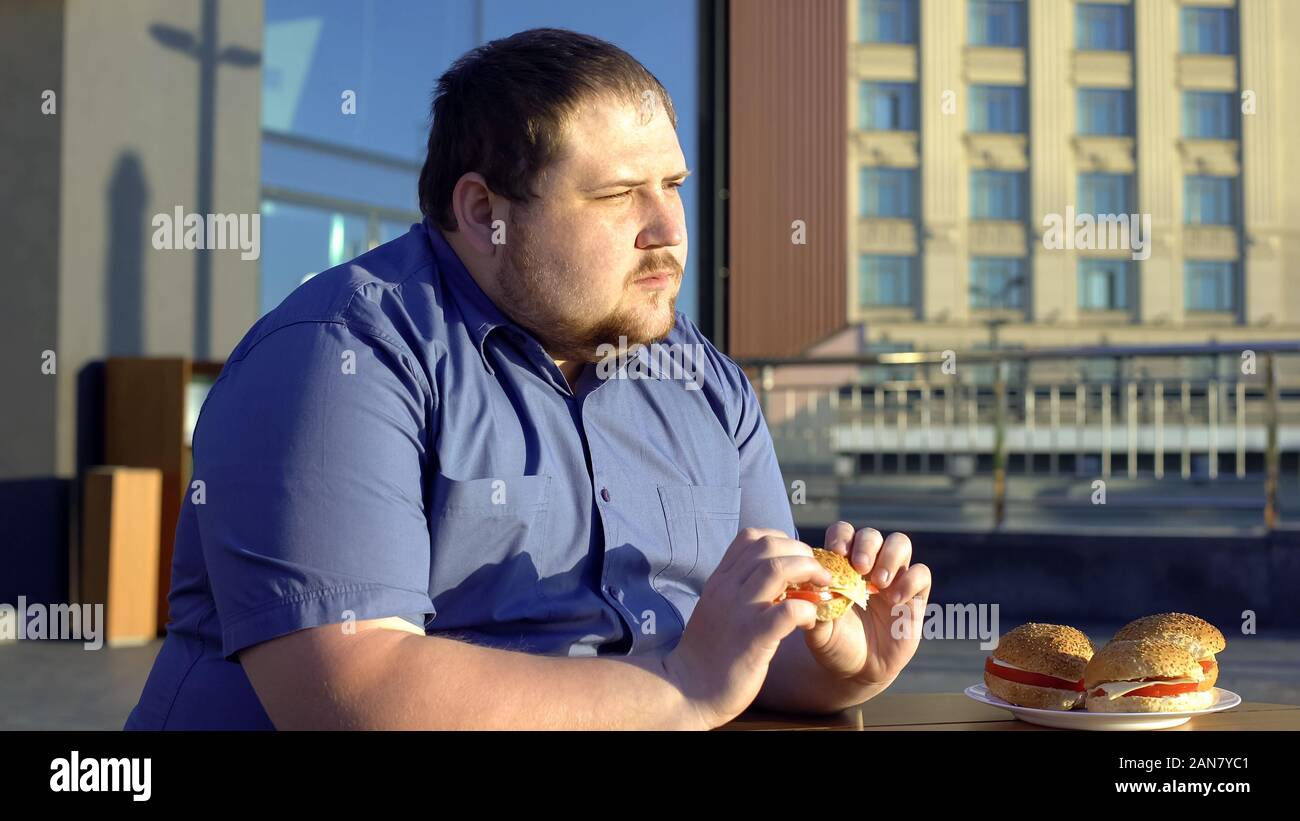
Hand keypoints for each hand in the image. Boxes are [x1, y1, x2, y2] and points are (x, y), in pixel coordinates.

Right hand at [664, 528, 831, 728]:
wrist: (686, 690)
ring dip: (809, 571)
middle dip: (801, 553)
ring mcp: (739, 612)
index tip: (795, 559)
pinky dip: (806, 608)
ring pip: (778, 569)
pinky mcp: (752, 639)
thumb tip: (769, 576)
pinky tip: (809, 618)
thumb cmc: (707, 652)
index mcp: (720, 580)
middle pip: (769, 547)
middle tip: (817, 573)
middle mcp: (727, 589)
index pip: (751, 537)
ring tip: (822, 588)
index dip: (781, 541)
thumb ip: (736, 588)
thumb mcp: (715, 608)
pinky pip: (787, 610)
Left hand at [802, 522, 930, 687]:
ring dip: (890, 557)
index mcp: (841, 565)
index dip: (841, 537)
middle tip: (859, 567)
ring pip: (900, 543)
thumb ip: (814, 608)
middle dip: (866, 545)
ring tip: (879, 583)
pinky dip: (910, 580)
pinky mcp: (914, 595)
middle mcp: (868, 566)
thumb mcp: (818, 629)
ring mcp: (893, 578)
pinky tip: (895, 600)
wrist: (857, 670)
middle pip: (871, 535)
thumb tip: (812, 585)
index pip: (843, 533)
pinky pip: (921, 572)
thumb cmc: (833, 643)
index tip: (836, 553)